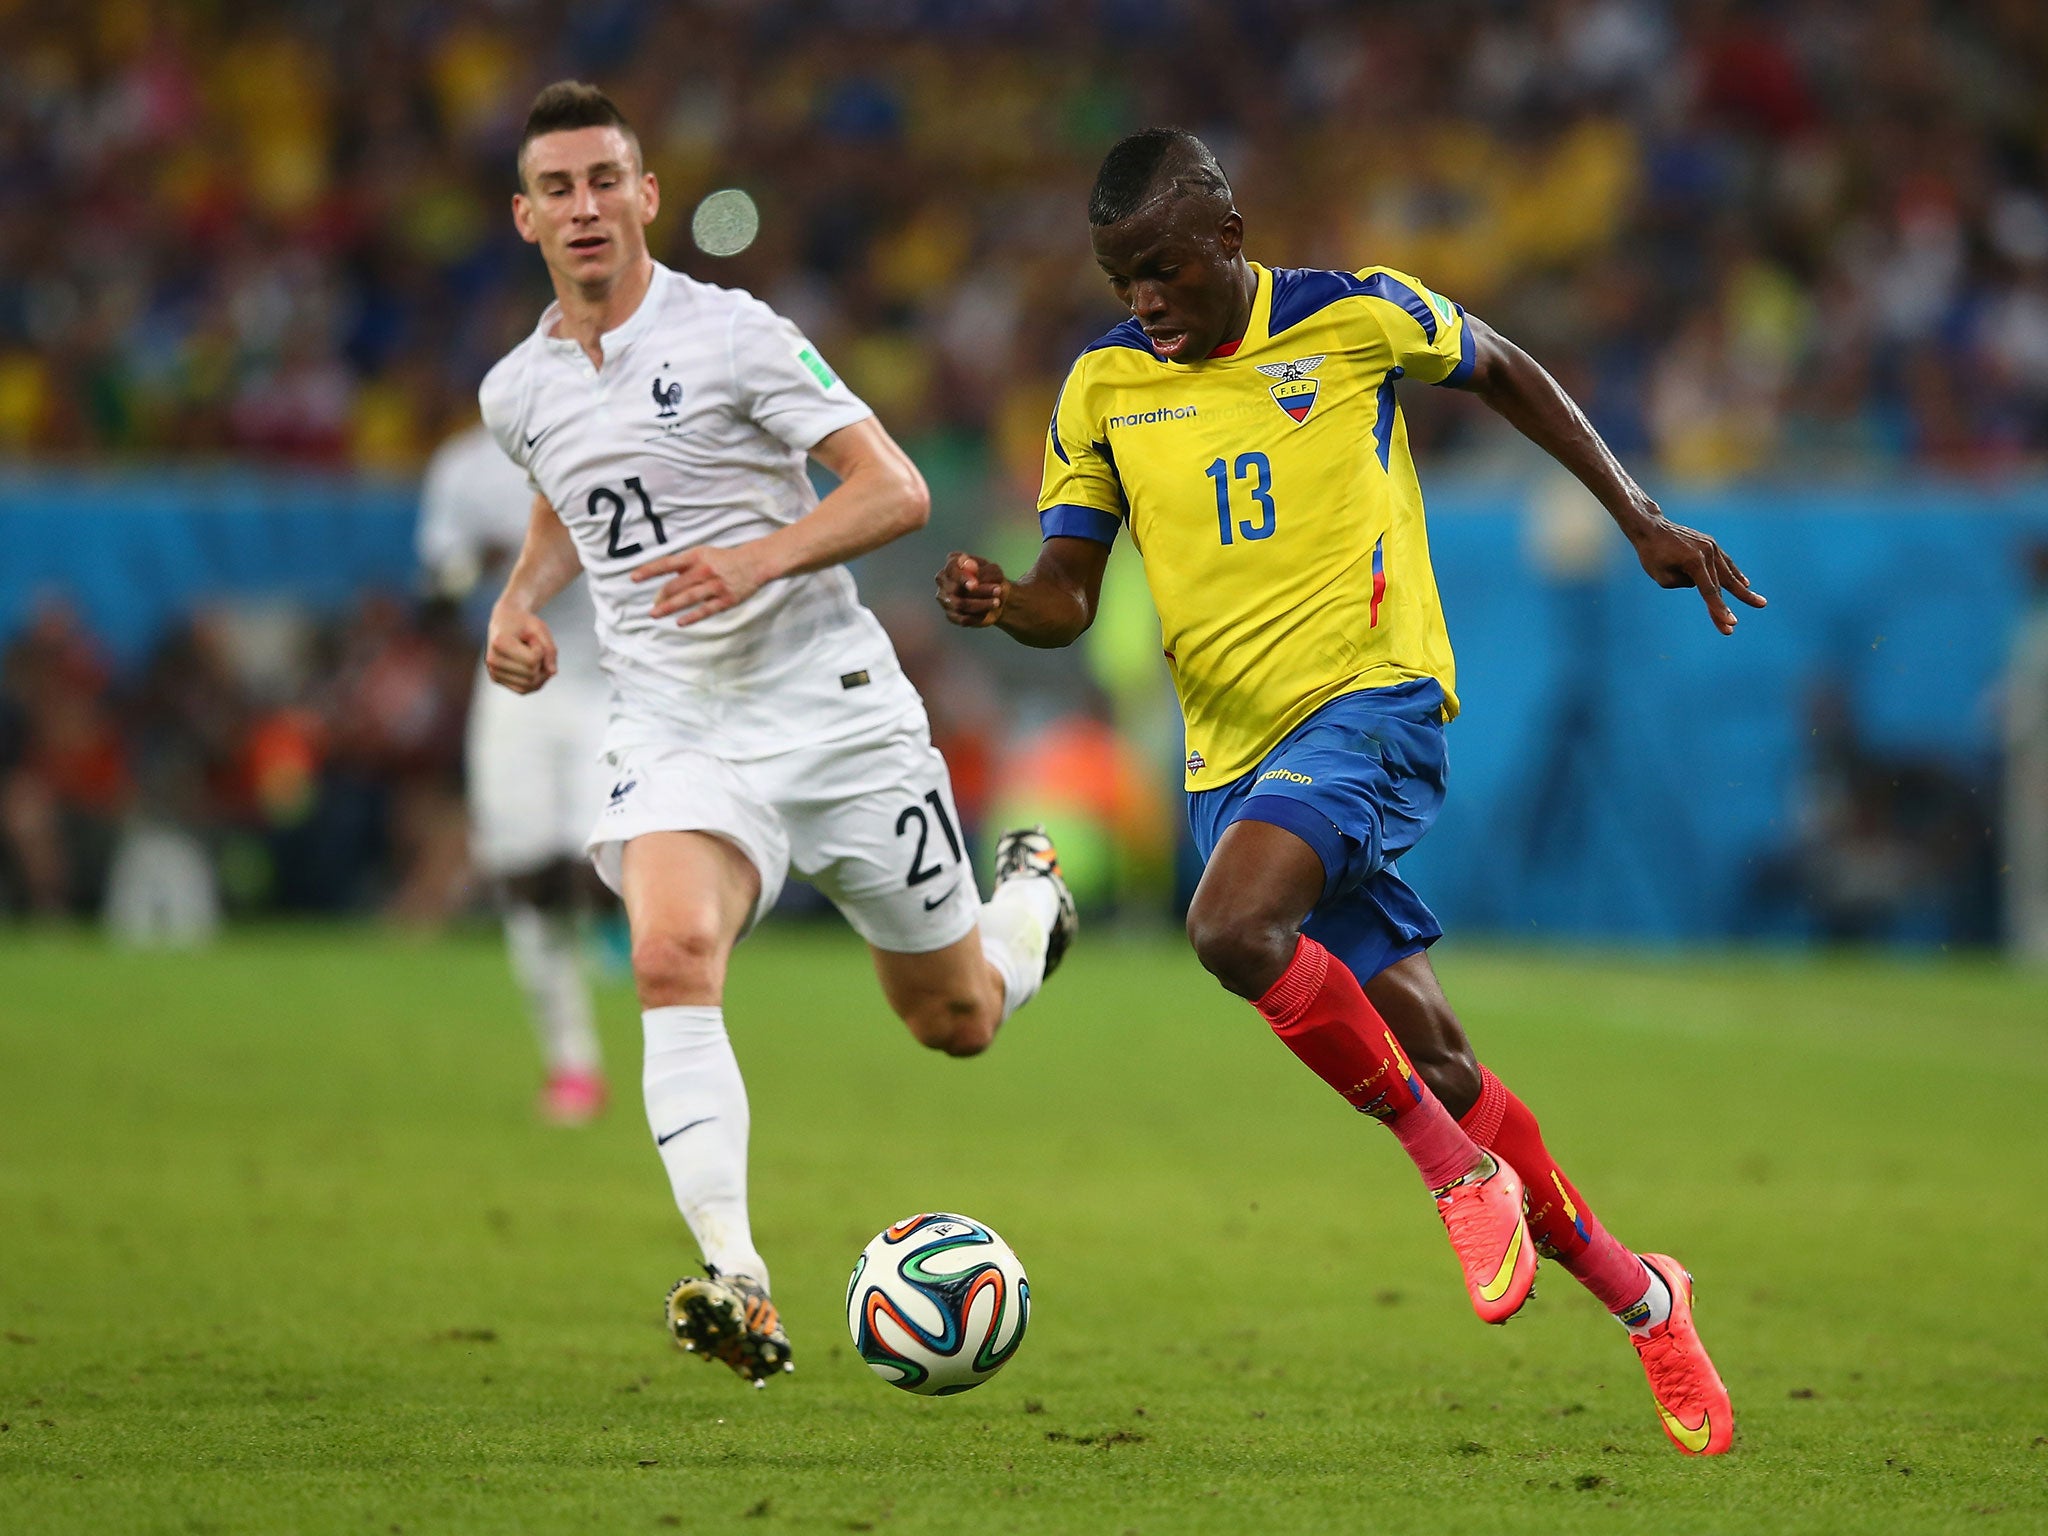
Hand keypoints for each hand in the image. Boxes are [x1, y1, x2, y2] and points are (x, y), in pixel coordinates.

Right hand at [485, 605, 556, 693]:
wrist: (504, 622)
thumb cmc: (523, 623)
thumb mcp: (540, 628)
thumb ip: (550, 650)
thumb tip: (553, 673)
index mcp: (500, 643)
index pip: (533, 660)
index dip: (541, 648)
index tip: (532, 637)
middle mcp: (492, 660)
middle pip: (532, 675)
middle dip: (541, 661)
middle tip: (532, 646)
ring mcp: (493, 672)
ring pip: (530, 685)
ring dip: (539, 672)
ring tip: (530, 655)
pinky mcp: (497, 680)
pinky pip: (524, 689)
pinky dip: (535, 681)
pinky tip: (532, 666)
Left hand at [634, 542, 772, 624]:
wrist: (755, 563)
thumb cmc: (724, 559)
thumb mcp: (703, 554)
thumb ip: (684, 566)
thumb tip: (664, 581)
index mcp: (696, 556)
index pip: (667, 563)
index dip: (650, 570)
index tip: (634, 578)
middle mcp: (704, 570)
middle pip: (676, 585)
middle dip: (661, 596)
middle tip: (652, 605)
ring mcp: (715, 585)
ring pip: (688, 598)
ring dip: (669, 607)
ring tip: (655, 614)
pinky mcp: (726, 599)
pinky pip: (705, 610)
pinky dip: (692, 616)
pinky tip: (679, 622)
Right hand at [935, 551, 1007, 627]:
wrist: (996, 598)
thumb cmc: (992, 580)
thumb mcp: (993, 571)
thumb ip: (983, 568)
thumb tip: (970, 566)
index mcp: (952, 566)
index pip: (951, 569)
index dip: (962, 577)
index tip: (975, 584)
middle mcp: (944, 582)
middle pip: (955, 588)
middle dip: (978, 591)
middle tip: (998, 590)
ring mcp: (945, 600)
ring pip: (960, 604)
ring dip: (981, 604)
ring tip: (997, 602)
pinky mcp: (952, 616)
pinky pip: (963, 619)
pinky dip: (978, 616)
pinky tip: (988, 611)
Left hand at [1625, 506, 1766, 634]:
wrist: (1651, 528)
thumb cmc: (1652, 555)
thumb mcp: (1662, 578)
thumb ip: (1685, 584)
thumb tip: (1702, 584)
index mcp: (1693, 562)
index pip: (1709, 591)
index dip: (1719, 609)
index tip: (1731, 623)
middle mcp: (1706, 552)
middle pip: (1723, 583)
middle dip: (1738, 601)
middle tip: (1758, 608)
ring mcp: (1710, 546)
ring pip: (1727, 573)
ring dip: (1742, 589)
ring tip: (1759, 602)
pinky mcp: (1709, 544)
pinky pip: (1725, 562)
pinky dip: (1734, 573)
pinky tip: (1745, 584)